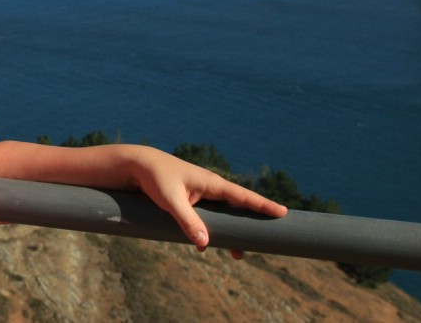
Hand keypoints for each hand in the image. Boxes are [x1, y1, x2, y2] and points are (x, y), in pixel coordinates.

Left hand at [125, 147, 287, 253]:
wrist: (137, 166)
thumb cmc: (155, 178)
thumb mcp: (171, 200)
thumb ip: (188, 221)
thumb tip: (205, 245)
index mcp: (212, 183)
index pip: (243, 196)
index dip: (263, 205)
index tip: (283, 212)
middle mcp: (211, 188)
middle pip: (238, 209)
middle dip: (251, 224)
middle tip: (267, 240)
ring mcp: (201, 195)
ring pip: (223, 217)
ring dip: (230, 233)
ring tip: (237, 254)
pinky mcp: (191, 201)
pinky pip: (208, 218)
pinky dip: (211, 231)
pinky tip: (205, 246)